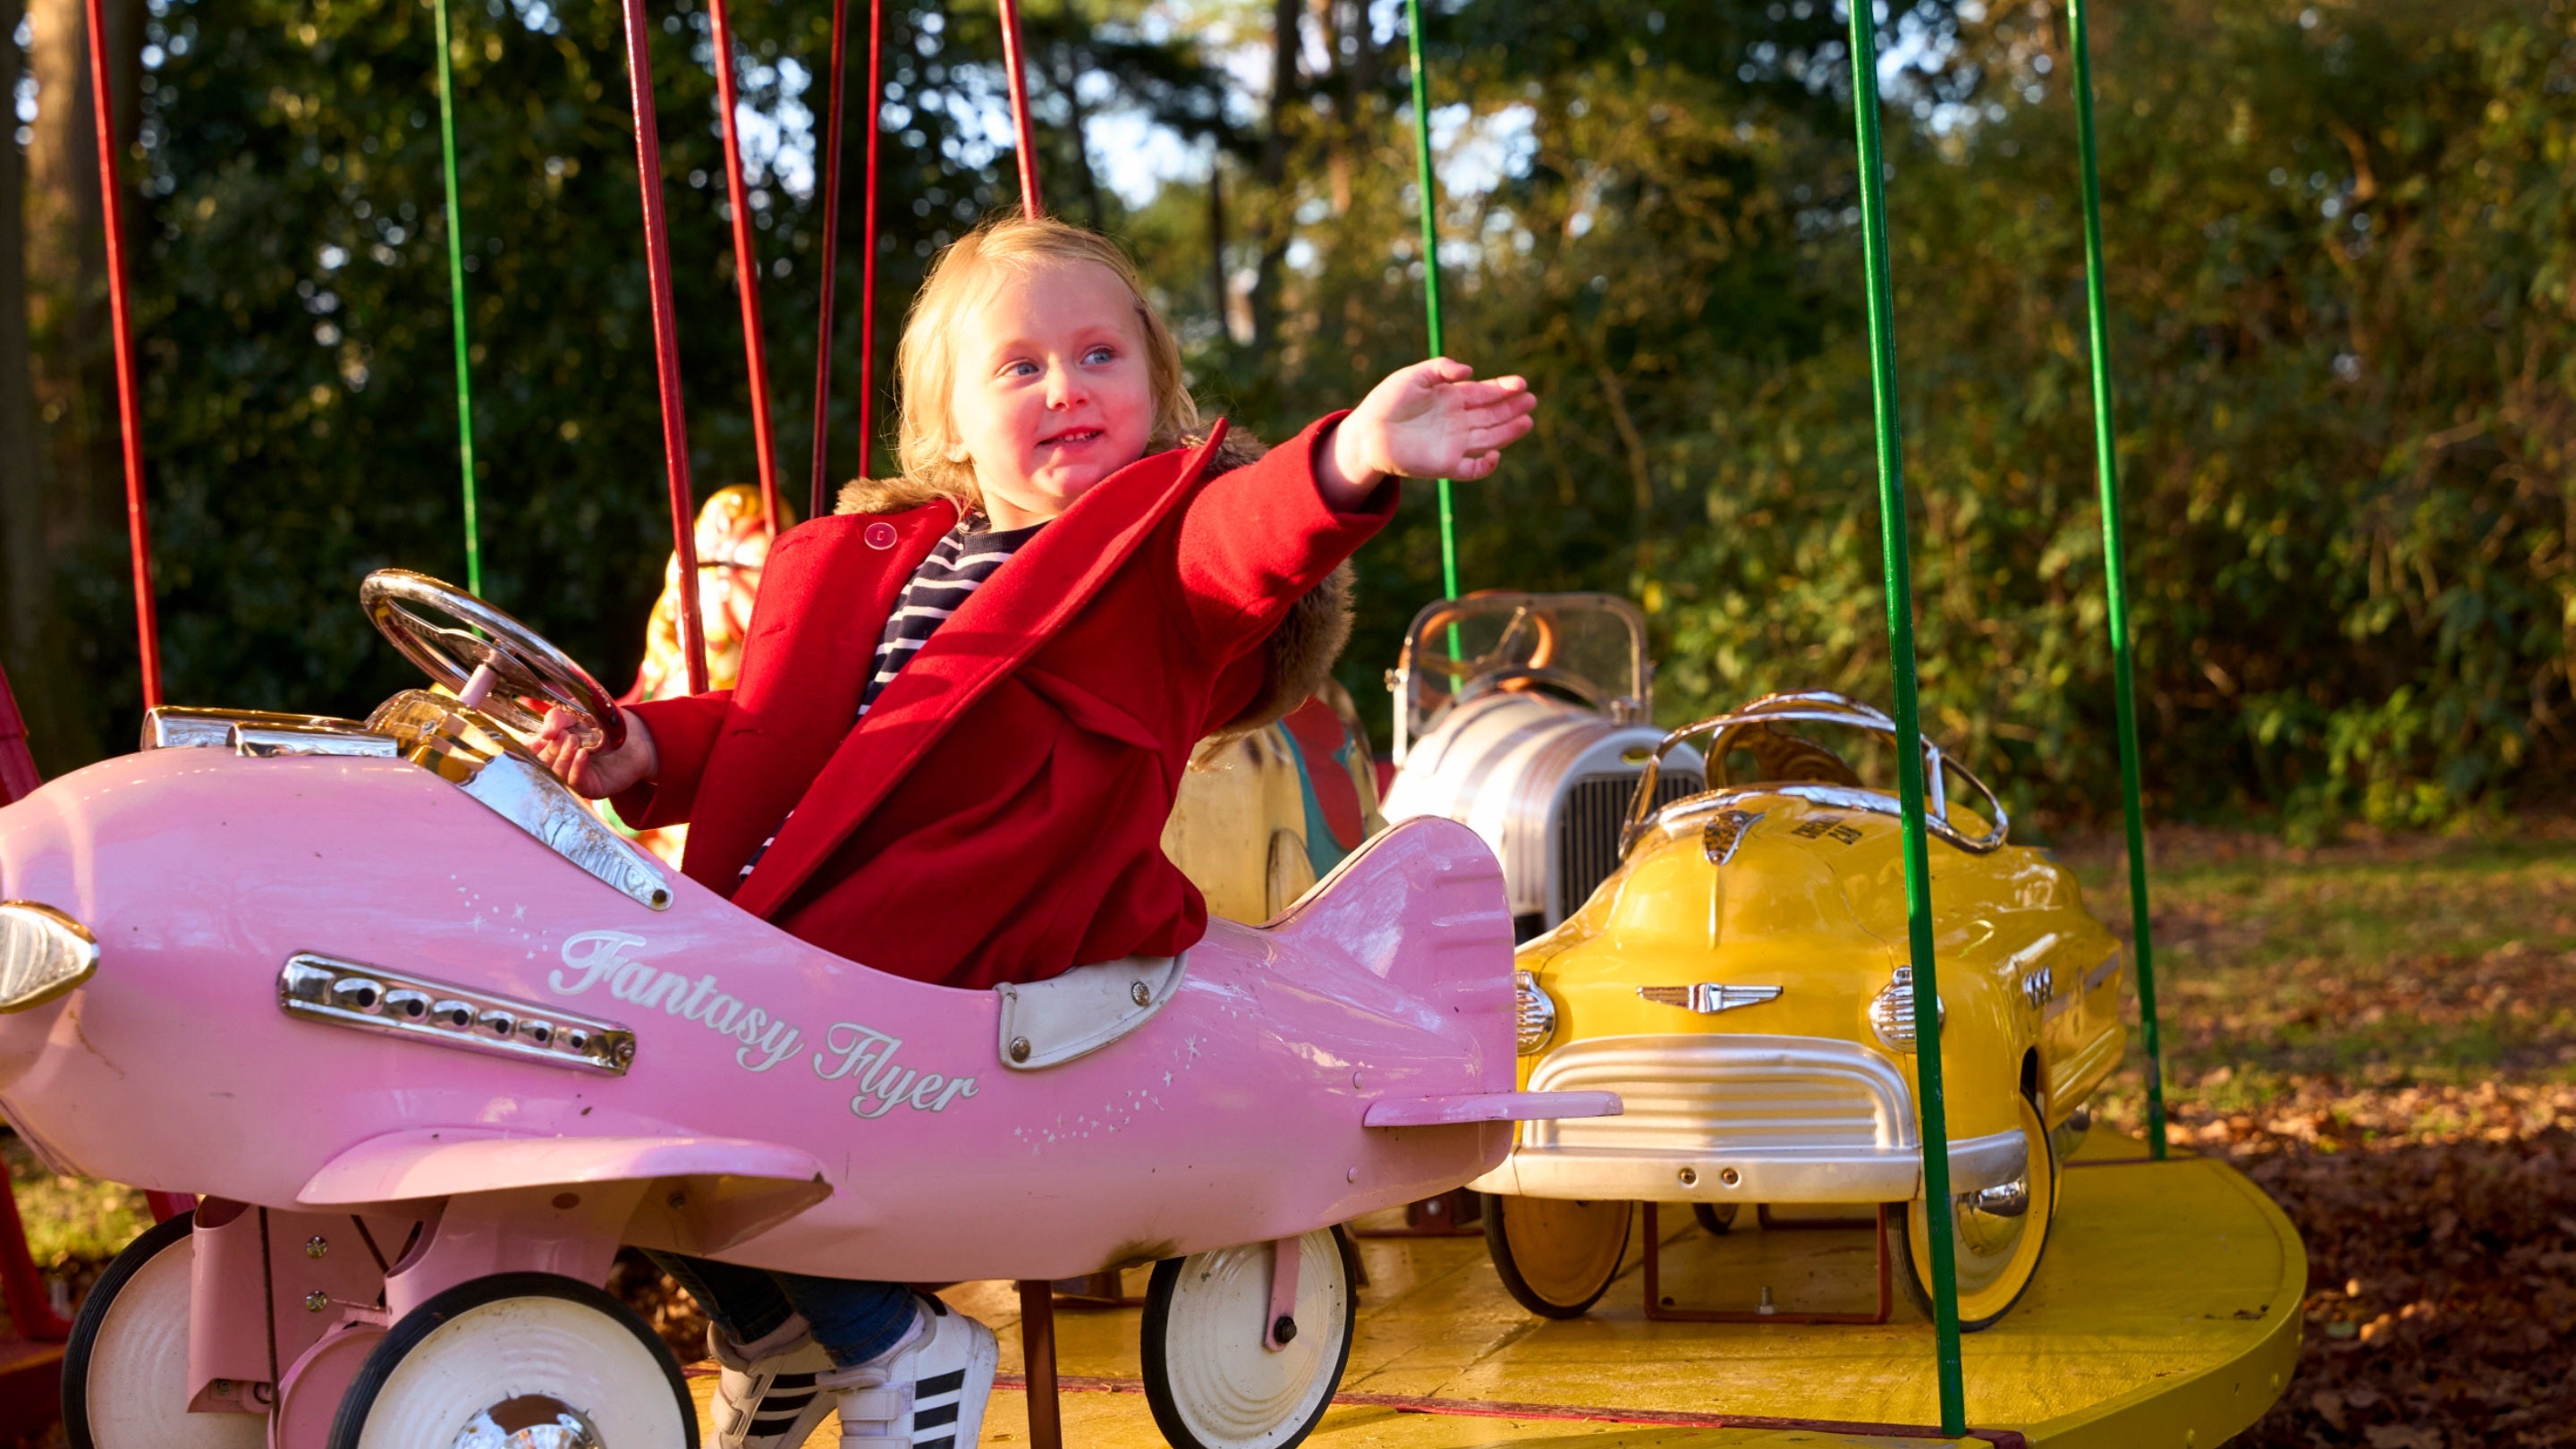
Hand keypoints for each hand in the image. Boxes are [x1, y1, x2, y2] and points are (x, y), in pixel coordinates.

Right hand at [535, 706, 658, 798]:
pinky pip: (576, 784)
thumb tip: (545, 733)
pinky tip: (583, 755)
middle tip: (563, 736)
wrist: (636, 736)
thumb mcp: (576, 712)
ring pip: (555, 775)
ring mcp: (572, 778)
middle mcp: (557, 765)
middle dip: (550, 749)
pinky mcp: (590, 788)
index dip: (527, 748)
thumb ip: (558, 718)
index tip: (537, 738)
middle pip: (540, 764)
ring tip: (574, 741)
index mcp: (548, 747)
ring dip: (563, 757)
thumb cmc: (603, 723)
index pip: (526, 753)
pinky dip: (576, 768)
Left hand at [1321, 358, 1537, 501]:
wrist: (1367, 432)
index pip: (1484, 393)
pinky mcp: (1445, 465)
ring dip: (1508, 432)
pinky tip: (1495, 454)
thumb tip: (1470, 372)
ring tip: (1527, 421)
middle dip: (1512, 408)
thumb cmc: (1388, 401)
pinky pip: (1471, 469)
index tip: (1521, 383)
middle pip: (1492, 415)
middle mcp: (1457, 421)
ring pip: (1489, 439)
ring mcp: (1453, 444)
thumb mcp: (1414, 376)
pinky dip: (1485, 466)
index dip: (1504, 388)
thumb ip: (1441, 369)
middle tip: (1531, 400)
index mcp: (1451, 398)